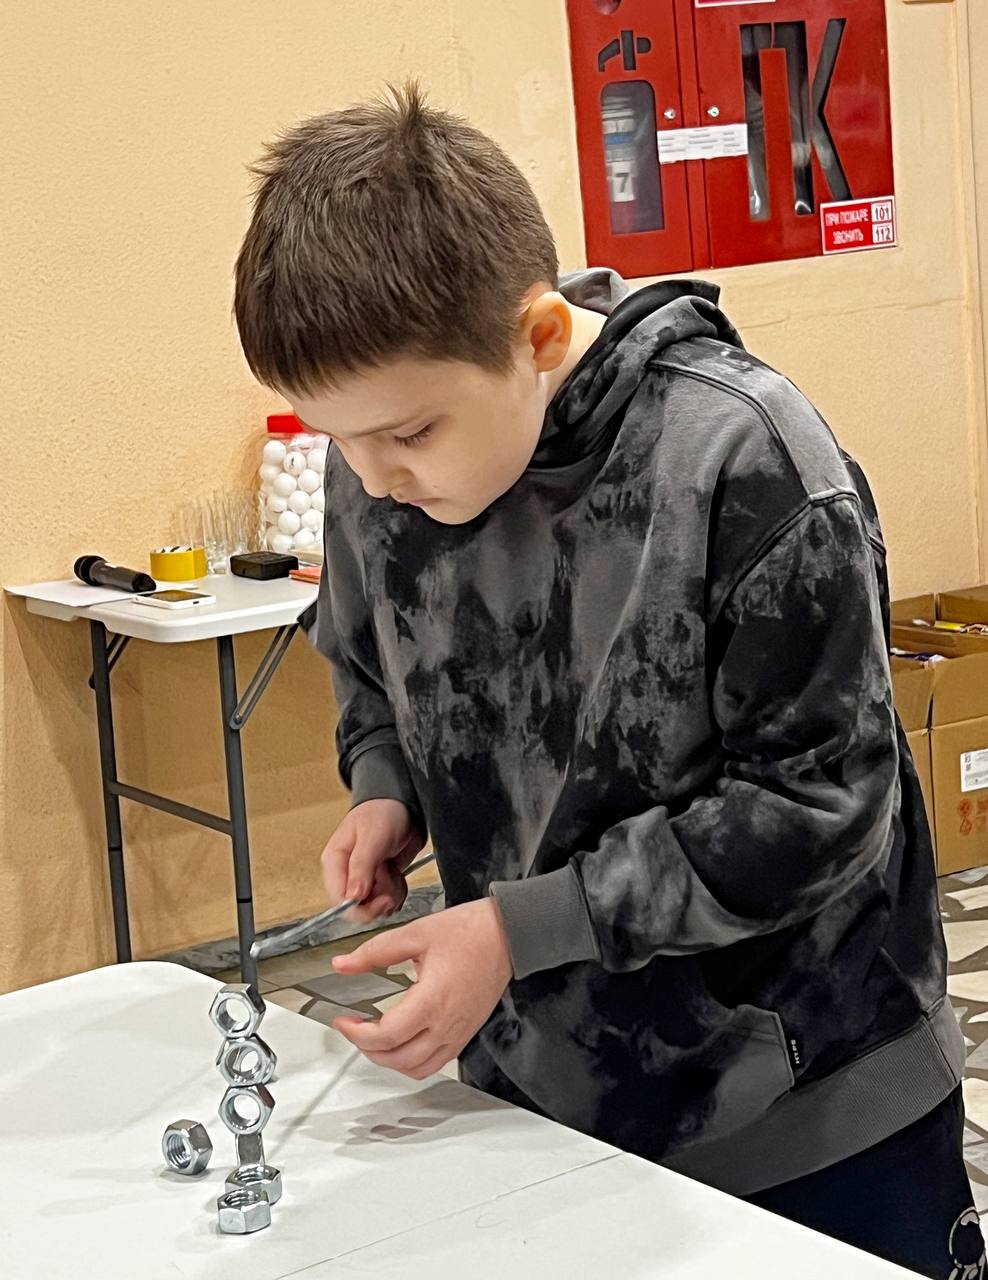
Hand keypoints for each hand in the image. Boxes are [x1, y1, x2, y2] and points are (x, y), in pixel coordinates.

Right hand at [320, 798, 426, 925]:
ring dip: (390, 894)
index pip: (338, 899)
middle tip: (391, 879)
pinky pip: (387, 902)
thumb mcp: (372, 837)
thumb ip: (362, 866)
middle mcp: (346, 874)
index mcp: (335, 861)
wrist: (405, 807)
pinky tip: (397, 874)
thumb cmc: (383, 812)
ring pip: (374, 907)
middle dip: (378, 899)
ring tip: (393, 871)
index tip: (382, 899)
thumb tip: (353, 896)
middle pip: (357, 908)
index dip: (361, 907)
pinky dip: (397, 892)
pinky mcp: (379, 883)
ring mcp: (364, 880)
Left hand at [330, 899, 512, 1079]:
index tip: (343, 1021)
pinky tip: (402, 1041)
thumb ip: (375, 952)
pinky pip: (435, 1063)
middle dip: (367, 1049)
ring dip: (389, 1060)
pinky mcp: (465, 1033)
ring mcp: (457, 1033)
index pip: (385, 1036)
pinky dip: (412, 1062)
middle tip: (353, 1028)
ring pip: (416, 1068)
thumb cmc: (470, 932)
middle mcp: (445, 1025)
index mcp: (431, 1001)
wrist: (507, 935)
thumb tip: (343, 964)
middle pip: (397, 1059)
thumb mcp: (416, 933)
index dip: (356, 1034)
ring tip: (374, 1038)